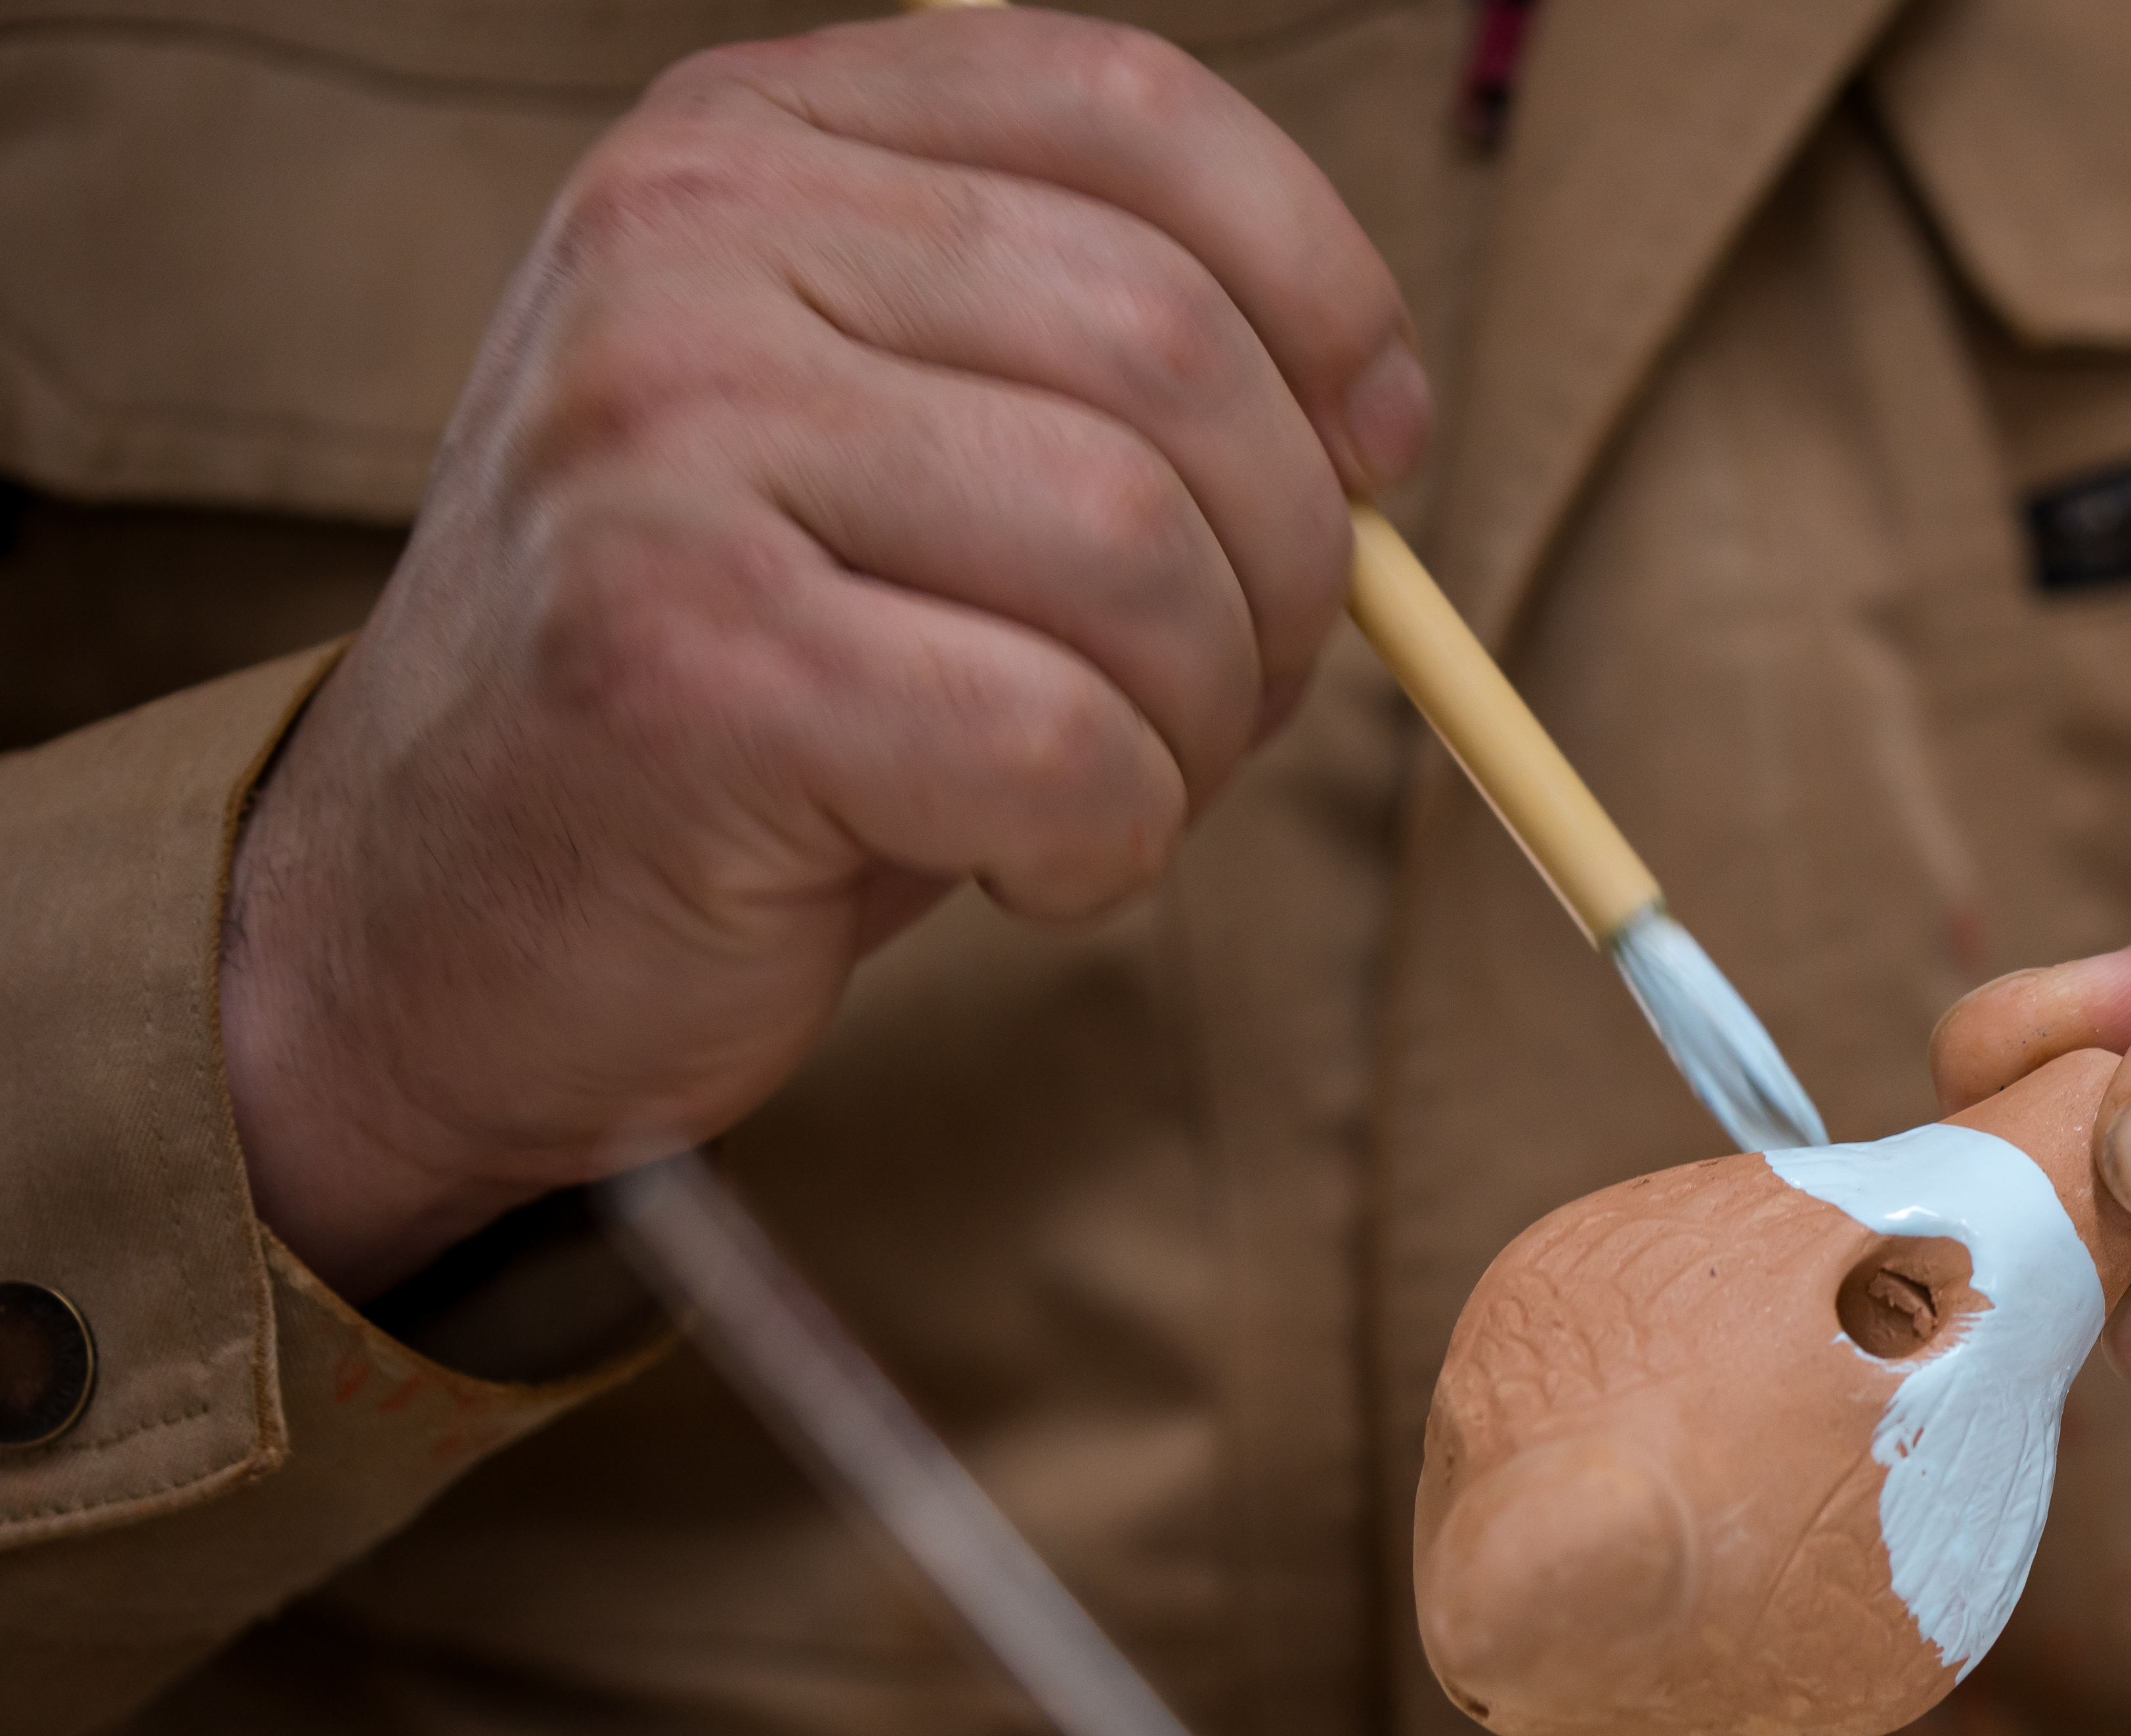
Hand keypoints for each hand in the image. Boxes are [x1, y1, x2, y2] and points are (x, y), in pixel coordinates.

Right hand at [219, 8, 1429, 1298]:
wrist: (436, 917)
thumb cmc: (744, 689)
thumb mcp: (897, 448)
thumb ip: (1095, 367)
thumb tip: (1377, 418)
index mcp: (750, 140)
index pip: (1130, 106)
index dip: (1320, 285)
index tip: (1372, 446)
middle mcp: (686, 244)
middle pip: (1175, 351)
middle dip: (1281, 566)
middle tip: (1211, 697)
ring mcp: (664, 443)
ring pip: (1139, 548)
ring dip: (1198, 724)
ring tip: (1100, 788)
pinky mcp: (684, 666)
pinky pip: (1060, 745)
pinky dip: (1105, 842)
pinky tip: (1016, 866)